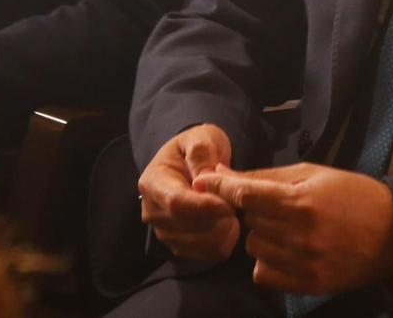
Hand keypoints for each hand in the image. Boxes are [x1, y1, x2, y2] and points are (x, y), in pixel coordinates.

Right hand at [137, 125, 239, 261]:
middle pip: (190, 226)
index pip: (176, 202)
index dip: (204, 206)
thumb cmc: (195, 148)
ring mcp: (165, 233)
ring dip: (226, 229)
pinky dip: (226, 242)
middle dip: (220, 216)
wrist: (190, 163)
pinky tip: (230, 224)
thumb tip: (206, 179)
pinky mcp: (180, 247)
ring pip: (202, 244)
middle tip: (238, 200)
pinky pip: (209, 254)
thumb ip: (201, 154)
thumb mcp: (199, 138)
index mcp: (153, 183)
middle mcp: (153, 212)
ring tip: (234, 209)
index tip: (229, 204)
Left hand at [194, 163, 392, 294]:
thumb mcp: (311, 174)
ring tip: (290, 228)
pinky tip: (289, 250)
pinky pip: (263, 273)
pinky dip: (269, 261)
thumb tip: (222, 173)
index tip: (203, 182)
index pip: (246, 195)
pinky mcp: (307, 284)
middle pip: (248, 221)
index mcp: (301, 201)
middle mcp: (299, 235)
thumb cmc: (351, 194)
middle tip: (281, 205)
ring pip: (254, 247)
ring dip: (263, 236)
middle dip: (256, 210)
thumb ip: (264, 176)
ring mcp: (303, 263)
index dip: (221, 187)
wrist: (391, 232)